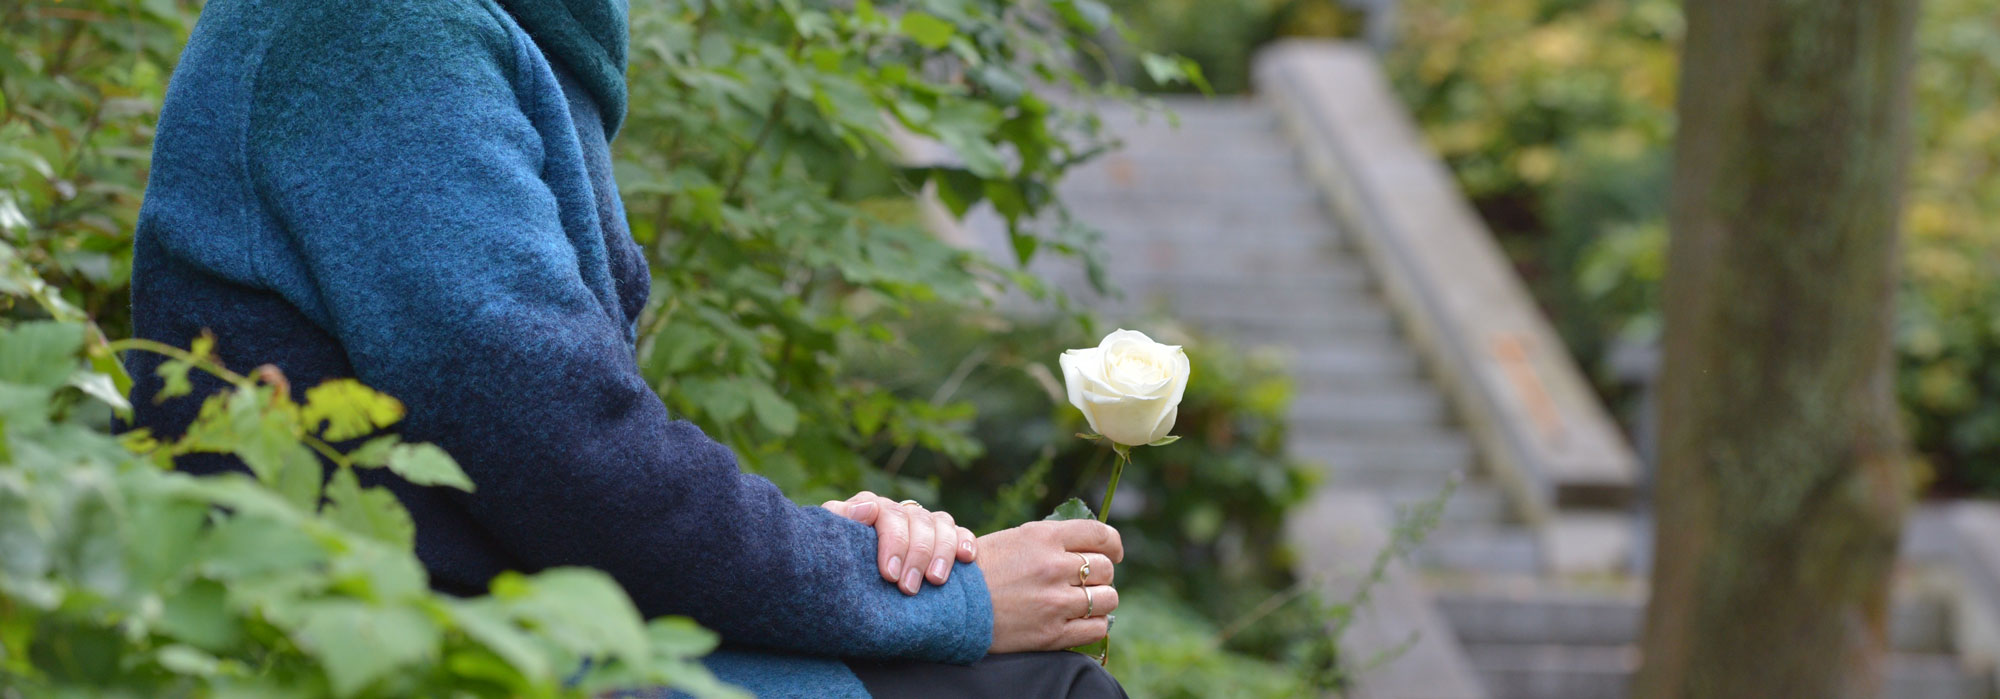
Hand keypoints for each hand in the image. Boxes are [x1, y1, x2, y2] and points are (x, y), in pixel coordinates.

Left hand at [822, 492, 976, 594]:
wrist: (854, 578)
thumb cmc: (841, 561)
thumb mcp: (833, 544)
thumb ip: (841, 522)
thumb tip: (867, 510)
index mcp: (872, 509)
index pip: (884, 512)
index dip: (891, 541)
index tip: (889, 574)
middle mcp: (900, 512)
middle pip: (916, 521)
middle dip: (915, 555)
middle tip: (908, 588)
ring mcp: (924, 522)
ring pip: (941, 525)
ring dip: (941, 552)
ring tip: (936, 581)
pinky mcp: (946, 536)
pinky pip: (962, 532)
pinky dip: (965, 542)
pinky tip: (967, 558)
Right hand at [974, 520, 1121, 653]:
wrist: (949, 606)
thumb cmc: (979, 570)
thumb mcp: (1014, 539)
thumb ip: (1052, 541)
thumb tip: (1089, 546)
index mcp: (1044, 537)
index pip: (1101, 534)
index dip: (1113, 544)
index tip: (1113, 552)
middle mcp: (1053, 566)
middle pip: (1106, 568)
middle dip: (1101, 575)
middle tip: (1087, 581)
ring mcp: (1054, 602)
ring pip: (1107, 598)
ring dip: (1101, 600)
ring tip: (1084, 601)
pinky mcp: (1052, 634)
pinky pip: (1097, 628)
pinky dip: (1095, 623)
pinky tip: (1080, 620)